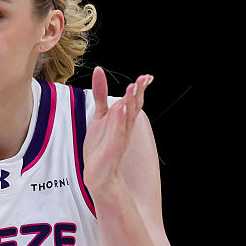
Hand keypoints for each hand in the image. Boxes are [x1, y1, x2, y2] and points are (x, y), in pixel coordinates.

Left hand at [83, 66, 152, 192]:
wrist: (99, 173)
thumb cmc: (100, 146)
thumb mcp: (100, 115)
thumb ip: (101, 94)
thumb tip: (99, 72)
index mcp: (123, 119)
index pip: (135, 101)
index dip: (141, 89)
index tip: (146, 77)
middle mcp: (125, 127)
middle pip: (135, 107)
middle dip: (139, 93)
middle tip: (143, 79)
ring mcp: (120, 137)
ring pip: (128, 117)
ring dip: (130, 102)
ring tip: (132, 87)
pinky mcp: (113, 147)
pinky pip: (118, 132)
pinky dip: (119, 121)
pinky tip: (119, 110)